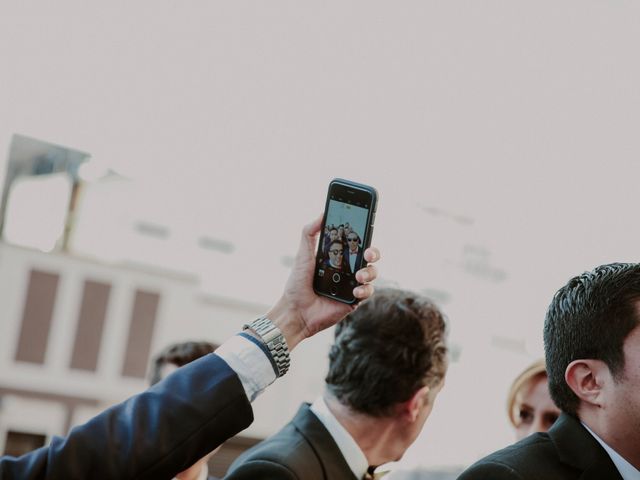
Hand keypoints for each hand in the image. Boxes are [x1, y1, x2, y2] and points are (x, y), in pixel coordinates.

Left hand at [267, 216, 379, 349]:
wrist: (295, 310)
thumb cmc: (297, 283)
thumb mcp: (303, 254)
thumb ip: (309, 232)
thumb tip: (322, 213)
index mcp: (338, 257)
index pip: (356, 243)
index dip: (364, 235)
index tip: (366, 228)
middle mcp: (347, 269)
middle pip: (369, 257)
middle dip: (373, 252)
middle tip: (368, 253)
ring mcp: (352, 285)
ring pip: (372, 273)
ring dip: (369, 272)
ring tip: (358, 275)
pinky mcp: (354, 300)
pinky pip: (367, 292)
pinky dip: (364, 290)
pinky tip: (355, 290)